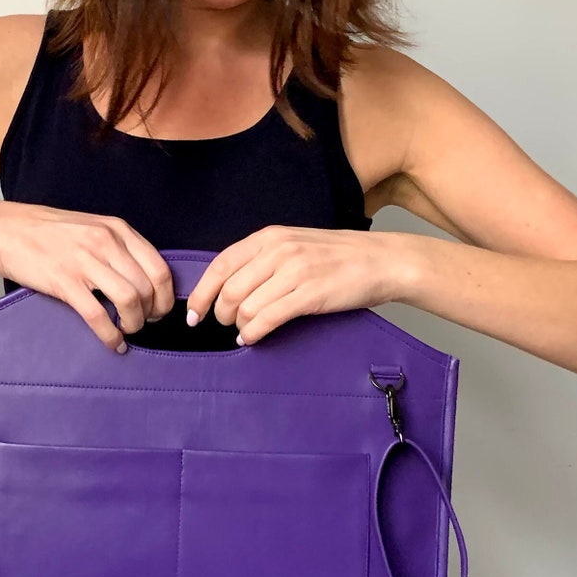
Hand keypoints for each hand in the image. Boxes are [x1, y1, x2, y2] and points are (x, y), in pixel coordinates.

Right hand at [0, 201, 174, 352]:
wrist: (4, 230)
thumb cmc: (46, 231)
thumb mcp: (92, 227)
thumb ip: (118, 247)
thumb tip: (143, 279)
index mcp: (117, 229)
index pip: (160, 268)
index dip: (166, 296)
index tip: (159, 309)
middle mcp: (106, 243)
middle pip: (148, 288)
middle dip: (152, 313)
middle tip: (144, 323)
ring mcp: (85, 262)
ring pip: (130, 301)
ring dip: (134, 324)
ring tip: (128, 331)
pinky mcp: (65, 282)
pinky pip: (98, 316)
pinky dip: (111, 335)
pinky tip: (113, 343)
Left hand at [183, 226, 408, 344]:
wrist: (382, 261)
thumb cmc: (339, 256)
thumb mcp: (295, 244)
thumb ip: (263, 258)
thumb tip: (229, 285)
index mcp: (270, 237)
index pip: (220, 264)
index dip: (202, 292)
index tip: (193, 313)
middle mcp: (278, 251)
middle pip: (229, 290)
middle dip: (220, 313)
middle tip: (226, 325)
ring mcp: (294, 272)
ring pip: (245, 307)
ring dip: (238, 326)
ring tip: (244, 331)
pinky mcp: (309, 295)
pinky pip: (267, 319)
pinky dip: (253, 333)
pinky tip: (253, 338)